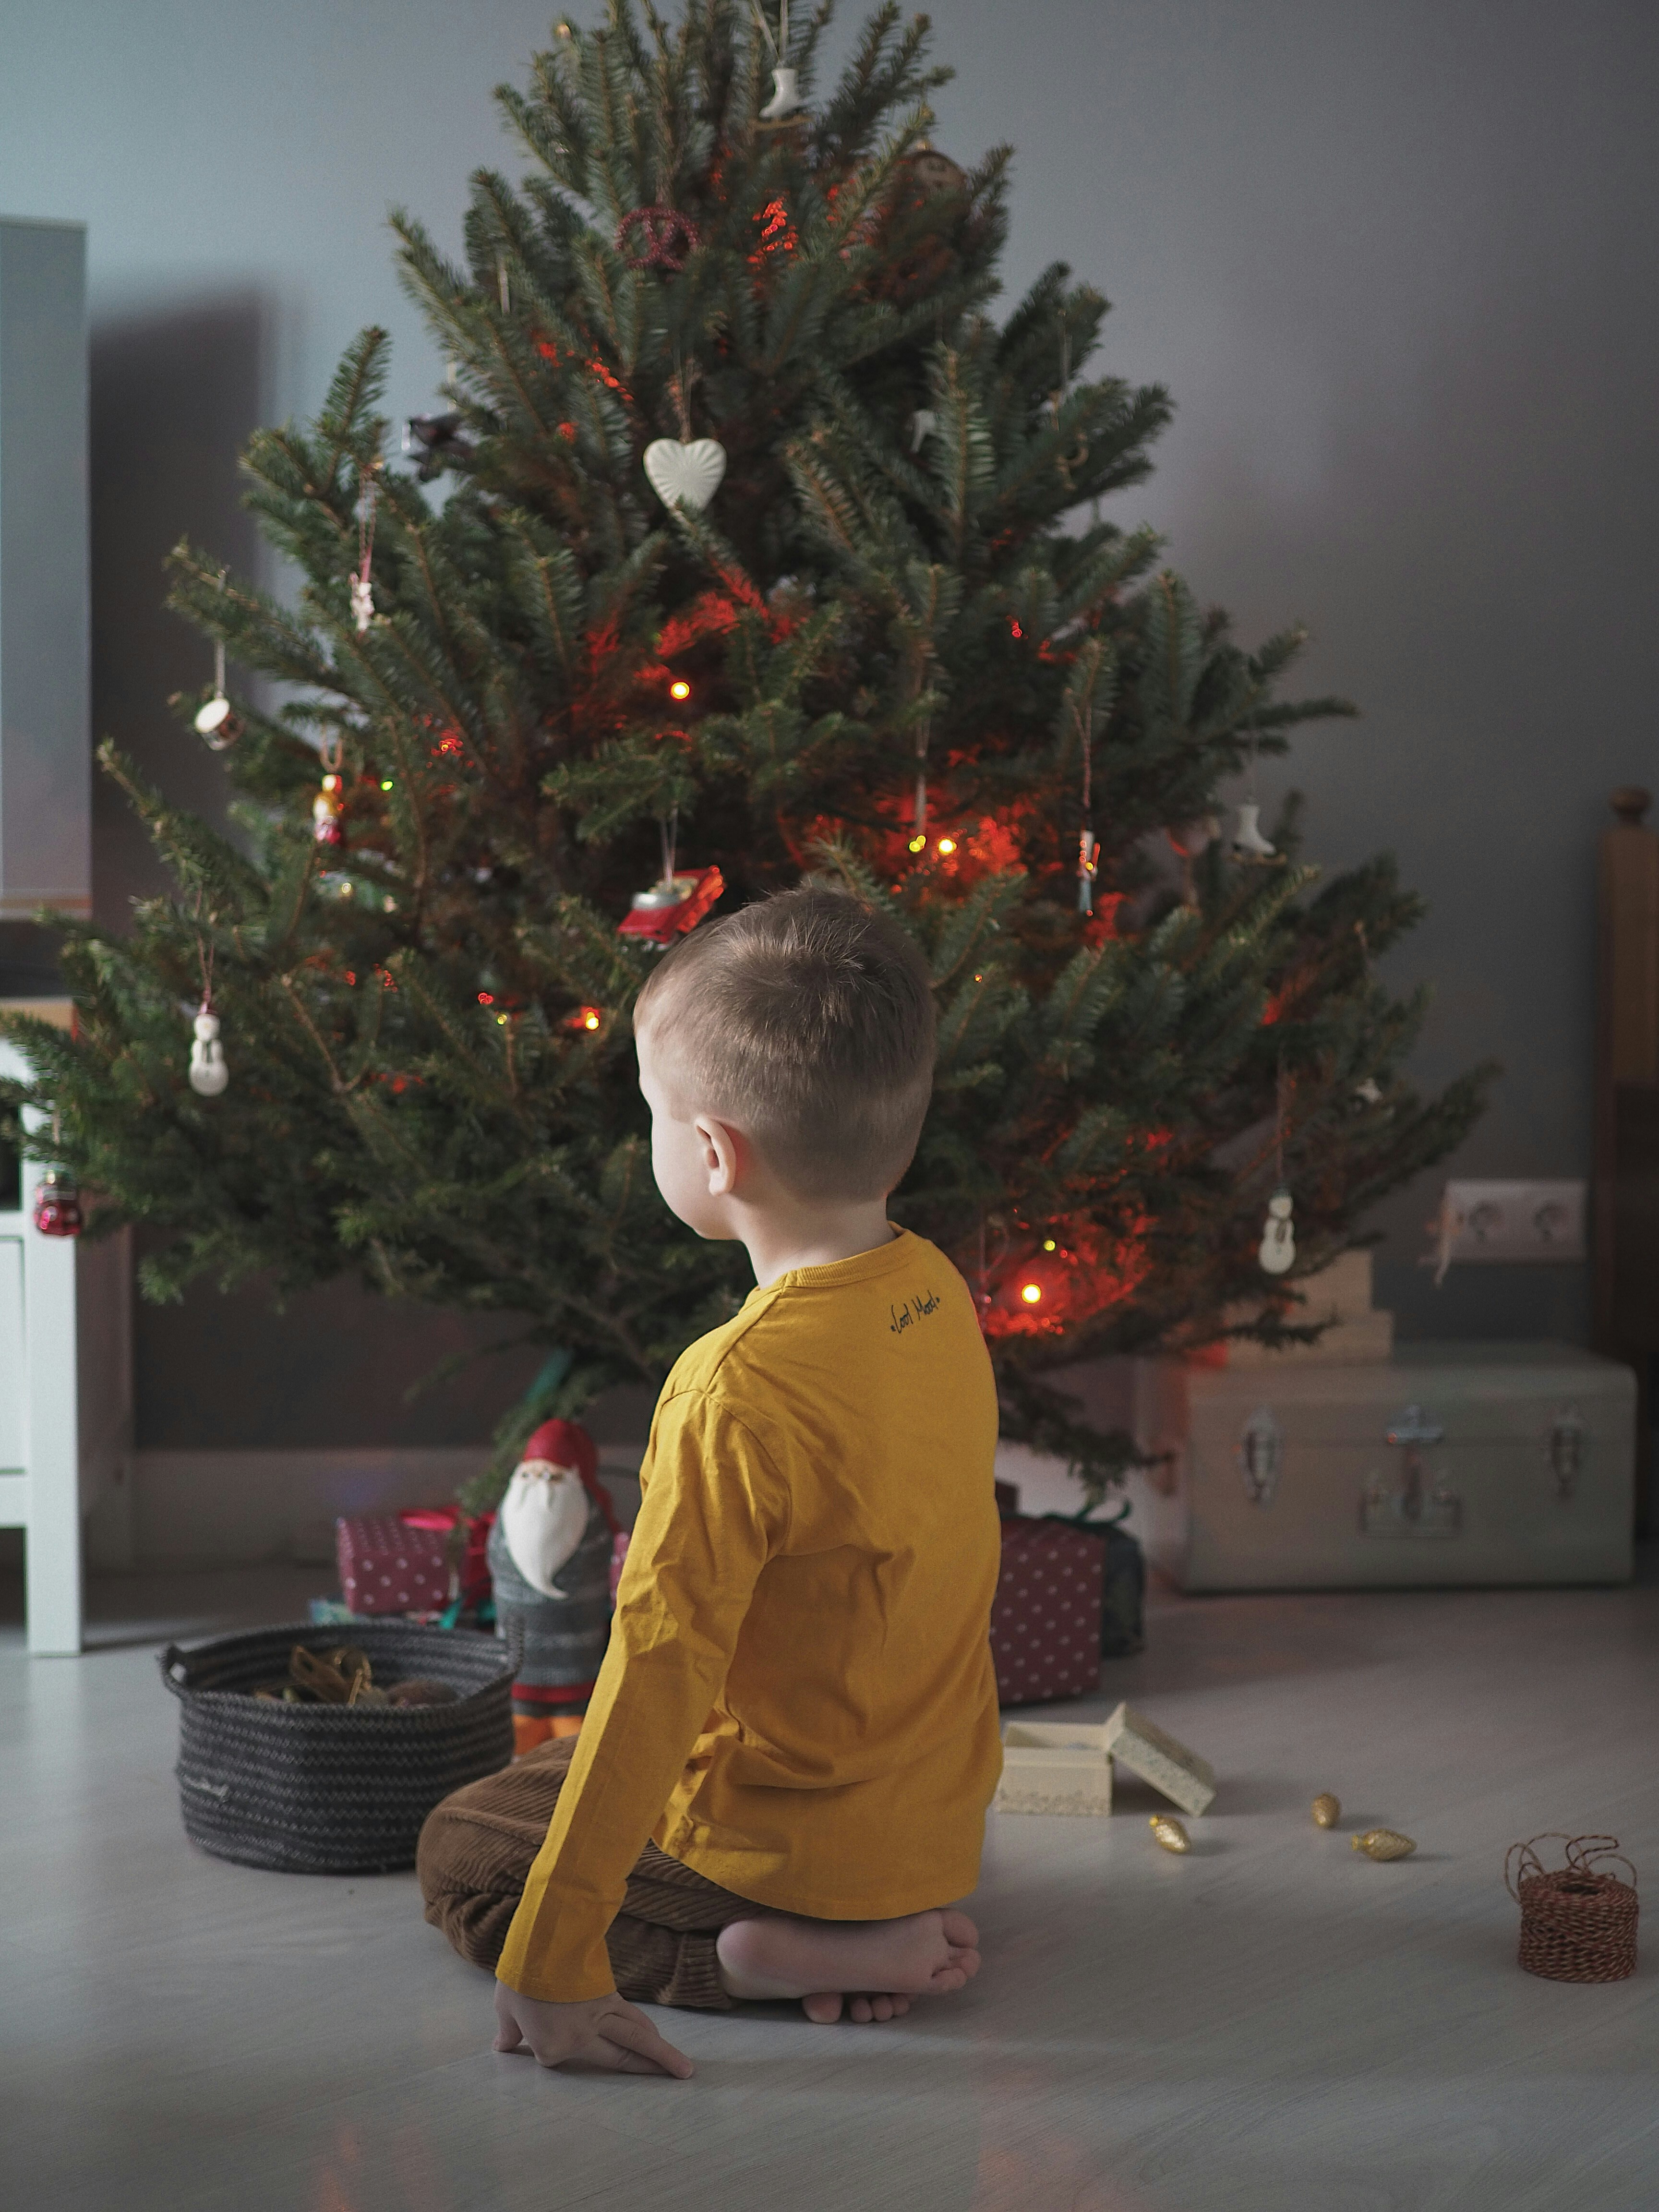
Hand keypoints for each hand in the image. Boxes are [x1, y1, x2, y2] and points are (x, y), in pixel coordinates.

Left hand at [493, 1979, 694, 2077]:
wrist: (544, 1944)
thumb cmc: (522, 1979)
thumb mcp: (507, 2008)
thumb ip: (509, 2032)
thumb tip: (502, 2047)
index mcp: (552, 2047)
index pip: (554, 2058)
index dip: (544, 2046)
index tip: (537, 2034)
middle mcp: (582, 2037)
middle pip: (621, 2057)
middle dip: (648, 2069)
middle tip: (679, 2079)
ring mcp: (599, 2017)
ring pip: (635, 2038)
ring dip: (660, 2053)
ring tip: (681, 2067)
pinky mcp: (609, 1995)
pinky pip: (632, 2018)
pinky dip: (646, 2029)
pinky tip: (657, 2037)